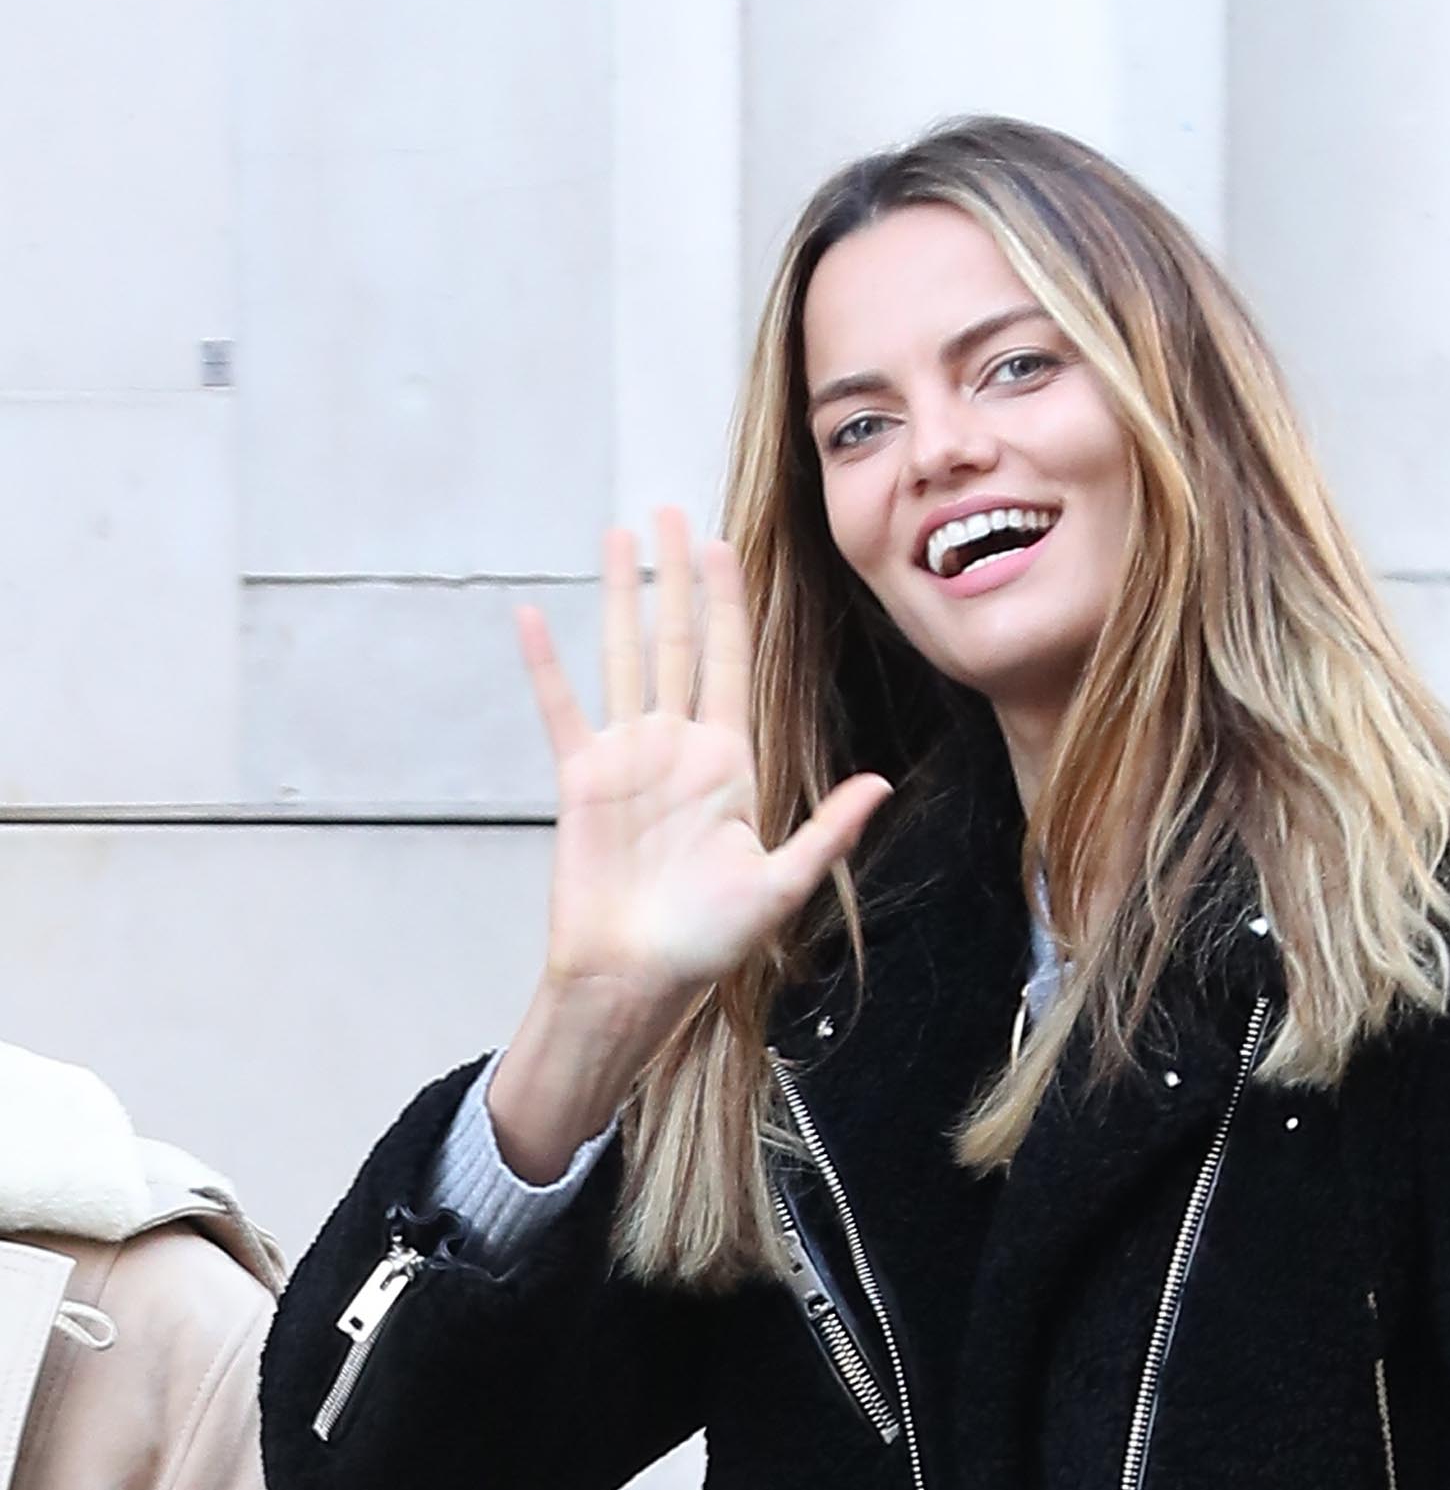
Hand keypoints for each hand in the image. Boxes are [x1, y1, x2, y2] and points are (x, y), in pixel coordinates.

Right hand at [492, 513, 890, 1175]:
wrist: (635, 977)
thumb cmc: (706, 944)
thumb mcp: (779, 888)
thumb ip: (826, 833)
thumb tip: (878, 786)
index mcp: (730, 765)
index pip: (732, 665)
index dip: (730, 604)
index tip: (725, 547)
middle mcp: (679, 749)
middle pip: (679, 642)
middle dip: (677, 576)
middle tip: (670, 511)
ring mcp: (628, 758)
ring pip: (623, 656)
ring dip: (617, 596)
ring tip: (615, 537)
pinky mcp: (581, 779)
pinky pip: (561, 709)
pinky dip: (545, 666)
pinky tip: (531, 617)